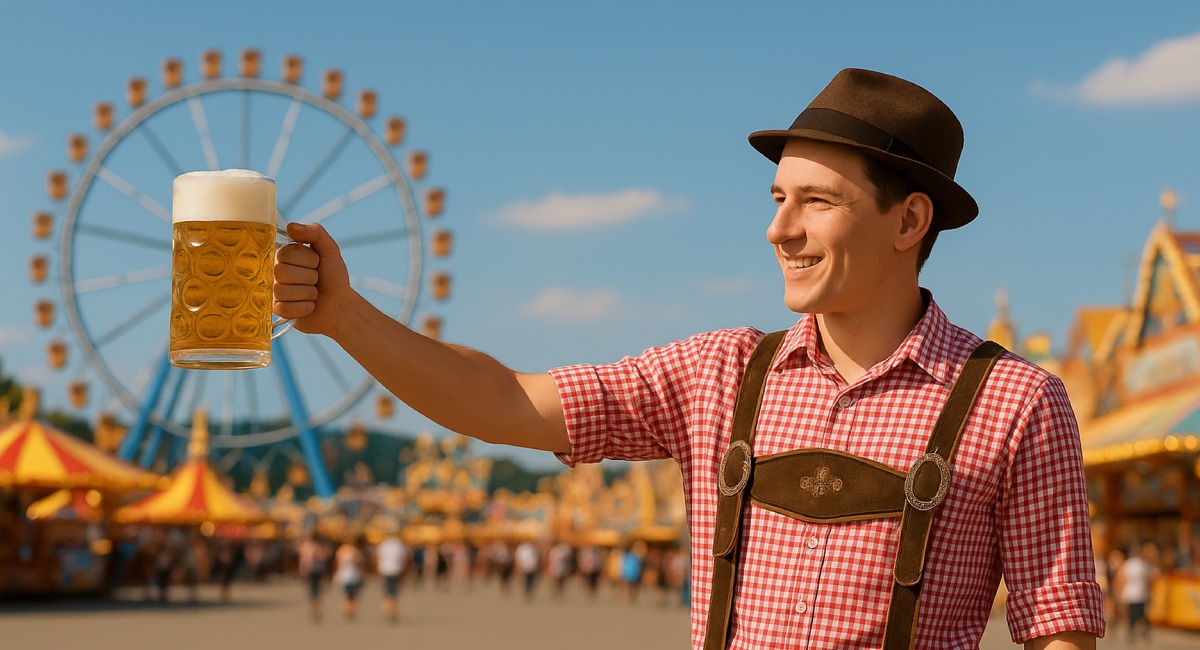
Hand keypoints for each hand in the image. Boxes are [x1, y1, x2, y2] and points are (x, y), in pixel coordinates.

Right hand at [273, 222, 355, 337]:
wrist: (340, 304)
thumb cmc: (333, 276)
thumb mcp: (330, 250)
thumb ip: (315, 233)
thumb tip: (290, 226)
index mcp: (285, 256)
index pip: (284, 254)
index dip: (307, 260)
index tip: (317, 263)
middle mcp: (277, 272)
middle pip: (281, 272)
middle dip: (308, 277)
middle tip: (317, 279)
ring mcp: (276, 292)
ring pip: (282, 291)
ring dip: (307, 293)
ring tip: (314, 293)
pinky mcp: (279, 310)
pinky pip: (284, 308)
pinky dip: (304, 307)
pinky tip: (311, 306)